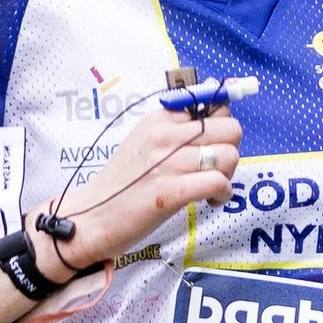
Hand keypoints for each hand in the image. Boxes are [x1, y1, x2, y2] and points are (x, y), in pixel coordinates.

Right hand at [40, 98, 242, 275]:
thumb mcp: (145, 142)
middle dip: (231, 151)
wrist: (91, 216)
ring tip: (211, 187)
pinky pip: (217, 182)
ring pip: (229, 156)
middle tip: (216, 169)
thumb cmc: (122, 183)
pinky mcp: (170, 192)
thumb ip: (177, 129)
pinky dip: (223, 194)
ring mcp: (167, 164)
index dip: (223, 127)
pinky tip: (211, 200)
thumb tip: (219, 112)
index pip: (214, 106)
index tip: (215, 145)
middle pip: (230, 129)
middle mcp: (164, 135)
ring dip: (228, 175)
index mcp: (159, 118)